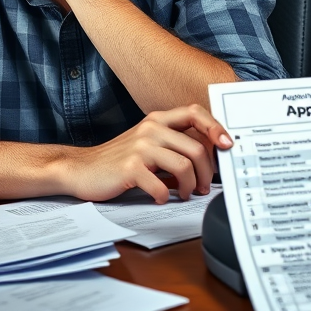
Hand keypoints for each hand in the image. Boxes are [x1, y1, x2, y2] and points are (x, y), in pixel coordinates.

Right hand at [60, 105, 232, 203]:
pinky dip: (166, 196)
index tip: (228, 145)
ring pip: (184, 166)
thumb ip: (172, 143)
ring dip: (190, 186)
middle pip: (196, 147)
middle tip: (203, 186)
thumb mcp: (146, 143)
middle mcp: (150, 129)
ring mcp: (140, 147)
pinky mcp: (130, 168)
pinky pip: (162, 186)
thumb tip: (207, 157)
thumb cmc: (118, 159)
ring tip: (184, 193)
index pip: (195, 112)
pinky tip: (161, 197)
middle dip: (207, 172)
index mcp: (156, 120)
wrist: (82, 169)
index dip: (216, 127)